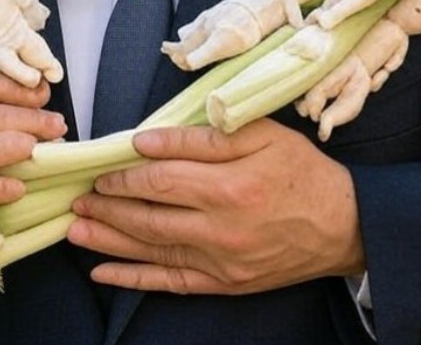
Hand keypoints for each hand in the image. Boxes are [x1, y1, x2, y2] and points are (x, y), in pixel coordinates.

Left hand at [67, 118, 363, 293]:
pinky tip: (103, 272)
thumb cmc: (302, 171)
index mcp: (230, 186)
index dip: (125, 174)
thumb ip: (204, 137)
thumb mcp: (263, 136)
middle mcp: (220, 229)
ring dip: (108, 240)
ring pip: (151, 250)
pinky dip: (133, 278)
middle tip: (76, 199)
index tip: (102, 168)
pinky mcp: (224, 284)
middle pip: (148, 216)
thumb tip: (149, 140)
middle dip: (107, 208)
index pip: (160, 178)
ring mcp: (220, 262)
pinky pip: (170, 283)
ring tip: (75, 229)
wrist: (345, 225)